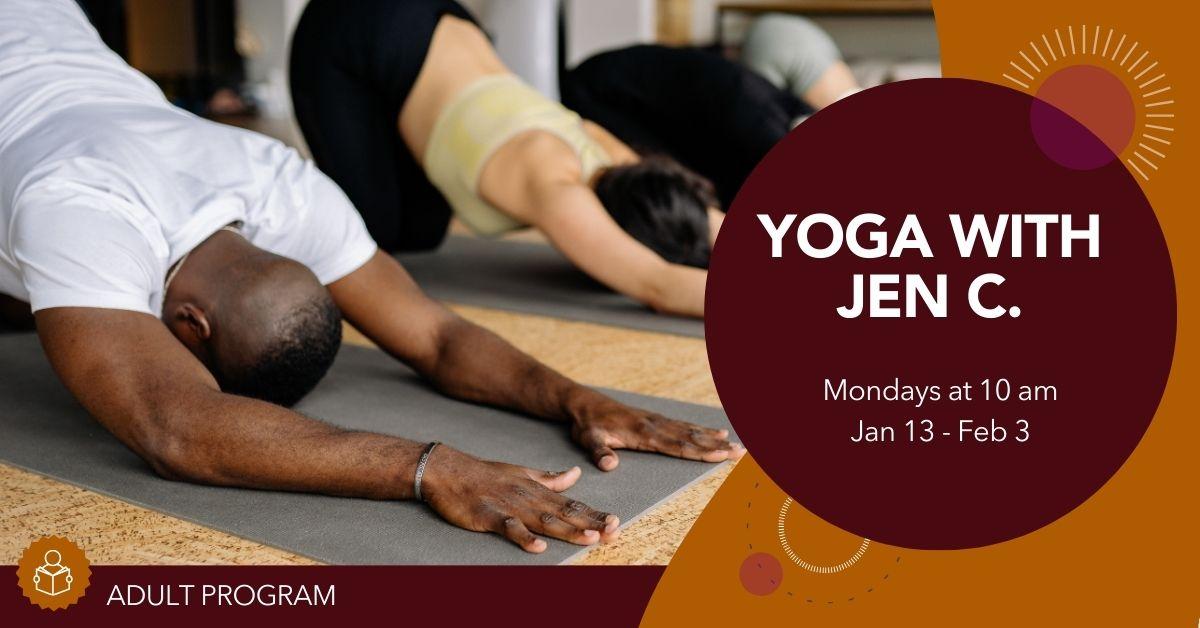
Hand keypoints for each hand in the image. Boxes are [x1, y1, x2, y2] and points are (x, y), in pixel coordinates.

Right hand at [419, 445, 619, 552]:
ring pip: (543, 520)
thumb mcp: (522, 473)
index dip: (593, 513)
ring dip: (567, 529)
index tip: (615, 522)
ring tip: (589, 538)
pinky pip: (508, 528)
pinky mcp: (489, 515)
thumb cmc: (486, 475)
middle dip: (589, 523)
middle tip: (613, 531)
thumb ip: (550, 478)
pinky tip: (538, 547)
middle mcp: (528, 498)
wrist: (449, 470)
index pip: (571, 503)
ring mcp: (509, 506)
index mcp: (537, 490)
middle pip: (564, 513)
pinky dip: (523, 537)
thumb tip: (576, 474)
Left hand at [571, 404, 745, 470]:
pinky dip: (700, 430)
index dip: (700, 452)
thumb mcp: (589, 439)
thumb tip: (610, 465)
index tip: (720, 455)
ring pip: (690, 431)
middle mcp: (655, 425)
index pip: (677, 445)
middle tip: (740, 452)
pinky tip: (713, 432)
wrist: (584, 404)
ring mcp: (656, 421)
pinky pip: (682, 425)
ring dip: (713, 438)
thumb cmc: (588, 424)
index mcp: (643, 433)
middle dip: (716, 446)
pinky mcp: (654, 419)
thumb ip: (600, 452)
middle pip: (691, 438)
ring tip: (735, 443)